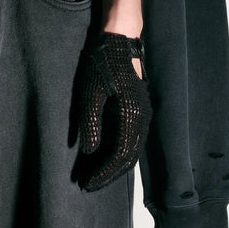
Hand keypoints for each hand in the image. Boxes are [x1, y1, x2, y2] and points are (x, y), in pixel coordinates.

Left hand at [77, 32, 151, 189]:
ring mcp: (142, 115)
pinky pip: (130, 140)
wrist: (118, 41)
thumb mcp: (90, 92)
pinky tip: (103, 159)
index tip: (86, 184)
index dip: (104, 173)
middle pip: (128, 158)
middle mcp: (142, 118)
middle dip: (108, 175)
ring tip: (94, 177)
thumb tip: (89, 152)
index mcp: (132, 115)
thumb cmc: (102, 63)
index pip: (120, 155)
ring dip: (113, 166)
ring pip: (131, 151)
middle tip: (88, 186)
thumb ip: (90, 122)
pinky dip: (117, 154)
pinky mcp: (137, 111)